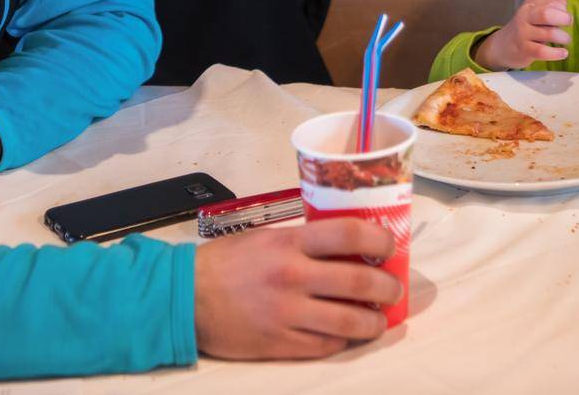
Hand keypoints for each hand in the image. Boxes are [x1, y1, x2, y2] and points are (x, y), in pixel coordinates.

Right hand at [194, 218, 401, 358]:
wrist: (186, 296)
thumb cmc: (227, 262)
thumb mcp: (266, 237)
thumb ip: (304, 241)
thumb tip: (348, 248)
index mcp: (289, 242)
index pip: (350, 235)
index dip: (380, 239)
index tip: (389, 246)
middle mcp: (292, 276)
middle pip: (359, 281)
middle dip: (387, 287)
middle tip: (392, 289)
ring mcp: (287, 313)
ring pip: (349, 321)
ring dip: (373, 321)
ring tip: (378, 318)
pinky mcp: (280, 343)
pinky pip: (326, 345)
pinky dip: (343, 339)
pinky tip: (346, 333)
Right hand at [475, 0, 571, 69]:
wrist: (502, 47)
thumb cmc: (525, 29)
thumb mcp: (535, 14)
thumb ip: (550, 7)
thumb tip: (563, 2)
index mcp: (529, 6)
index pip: (550, 3)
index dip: (562, 10)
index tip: (566, 17)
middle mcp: (524, 18)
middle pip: (546, 14)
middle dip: (564, 19)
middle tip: (569, 24)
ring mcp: (523, 34)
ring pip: (548, 34)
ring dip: (563, 37)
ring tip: (565, 40)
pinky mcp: (524, 50)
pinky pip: (542, 52)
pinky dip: (556, 53)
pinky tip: (563, 53)